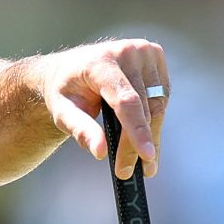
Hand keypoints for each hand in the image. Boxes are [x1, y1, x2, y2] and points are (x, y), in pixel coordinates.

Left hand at [41, 38, 169, 178]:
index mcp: (101, 61)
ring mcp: (145, 51)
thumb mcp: (62, 111)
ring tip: (144, 164)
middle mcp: (127, 52)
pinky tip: (144, 137)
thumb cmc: (66, 91)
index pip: (126, 101)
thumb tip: (100, 152)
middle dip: (138, 143)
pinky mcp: (155, 57)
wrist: (71, 68)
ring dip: (152, 136)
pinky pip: (161, 97)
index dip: (137, 131)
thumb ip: (80, 129)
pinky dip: (154, 120)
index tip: (146, 156)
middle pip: (143, 107)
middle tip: (130, 172)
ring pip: (158, 104)